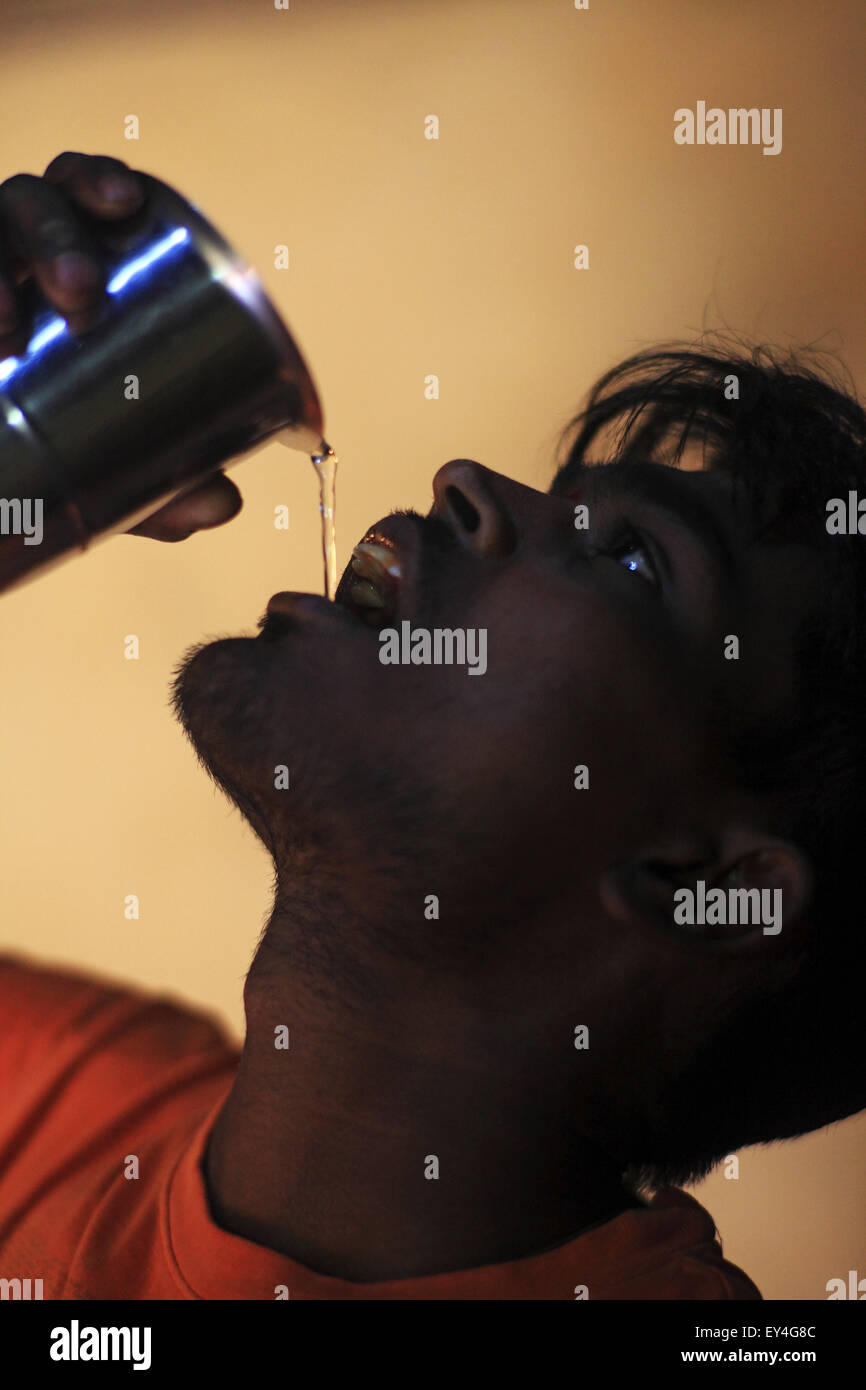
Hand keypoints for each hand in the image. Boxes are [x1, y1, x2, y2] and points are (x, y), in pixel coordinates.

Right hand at [0, 151, 241, 541]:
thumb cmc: (65, 440)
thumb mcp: (116, 462)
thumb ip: (167, 483)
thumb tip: (224, 504)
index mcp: (72, 255)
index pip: (82, 189)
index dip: (99, 178)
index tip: (126, 202)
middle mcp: (10, 250)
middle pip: (30, 204)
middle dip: (54, 234)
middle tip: (78, 292)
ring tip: (4, 323)